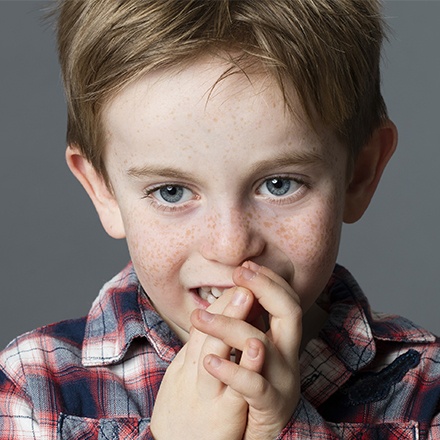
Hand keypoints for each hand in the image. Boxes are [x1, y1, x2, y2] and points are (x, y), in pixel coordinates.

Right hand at [150, 286, 258, 439]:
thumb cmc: (185, 413)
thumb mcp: (185, 378)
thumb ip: (199, 350)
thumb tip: (216, 322)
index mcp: (186, 365)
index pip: (202, 324)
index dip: (220, 299)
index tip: (236, 277)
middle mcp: (192, 374)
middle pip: (207, 330)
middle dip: (226, 302)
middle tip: (241, 275)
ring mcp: (206, 393)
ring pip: (214, 351)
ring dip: (232, 322)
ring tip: (246, 296)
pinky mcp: (222, 415)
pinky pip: (236, 388)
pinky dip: (244, 365)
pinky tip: (257, 347)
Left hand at [192, 261, 301, 438]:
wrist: (258, 437)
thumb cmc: (252, 390)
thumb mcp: (253, 356)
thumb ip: (250, 326)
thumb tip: (238, 294)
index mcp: (283, 341)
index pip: (286, 299)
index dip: (269, 280)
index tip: (245, 268)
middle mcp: (288, 356)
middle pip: (288, 311)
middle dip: (264, 287)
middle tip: (238, 275)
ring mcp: (282, 381)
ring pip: (262, 343)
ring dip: (229, 325)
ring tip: (199, 318)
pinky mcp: (269, 406)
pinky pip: (252, 385)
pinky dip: (231, 370)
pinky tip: (209, 361)